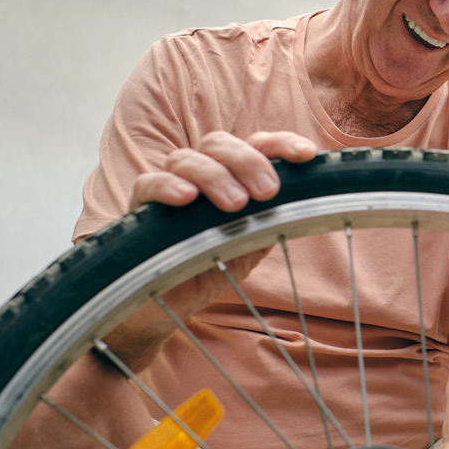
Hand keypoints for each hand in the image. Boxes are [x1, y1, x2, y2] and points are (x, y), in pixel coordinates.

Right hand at [101, 131, 318, 368]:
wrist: (169, 305)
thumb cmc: (211, 267)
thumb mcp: (250, 246)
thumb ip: (269, 222)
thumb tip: (299, 204)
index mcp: (232, 177)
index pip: (254, 144)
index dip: (280, 143)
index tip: (307, 154)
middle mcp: (200, 174)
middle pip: (218, 142)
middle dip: (248, 161)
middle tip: (267, 191)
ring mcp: (168, 188)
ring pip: (185, 159)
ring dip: (215, 176)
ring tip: (236, 205)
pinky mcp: (141, 208)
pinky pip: (147, 184)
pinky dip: (167, 186)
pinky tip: (186, 198)